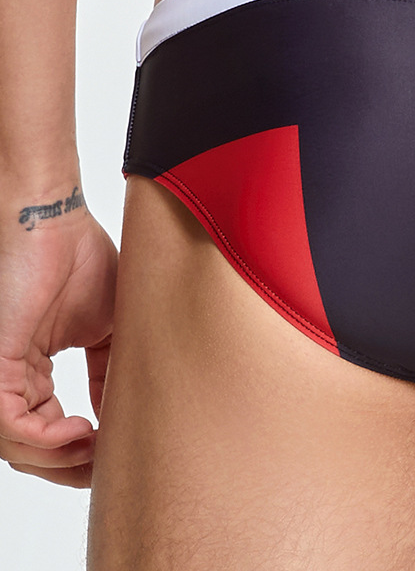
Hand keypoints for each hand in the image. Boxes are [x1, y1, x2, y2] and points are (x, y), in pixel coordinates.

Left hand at [0, 191, 116, 487]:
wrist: (54, 220)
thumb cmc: (79, 257)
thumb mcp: (109, 327)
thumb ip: (111, 371)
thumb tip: (129, 411)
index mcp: (31, 372)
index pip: (49, 431)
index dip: (83, 453)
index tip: (119, 454)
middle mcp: (9, 379)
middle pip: (31, 450)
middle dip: (71, 467)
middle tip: (109, 468)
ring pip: (17, 446)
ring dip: (62, 458)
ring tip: (100, 446)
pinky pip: (10, 424)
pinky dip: (47, 438)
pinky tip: (84, 433)